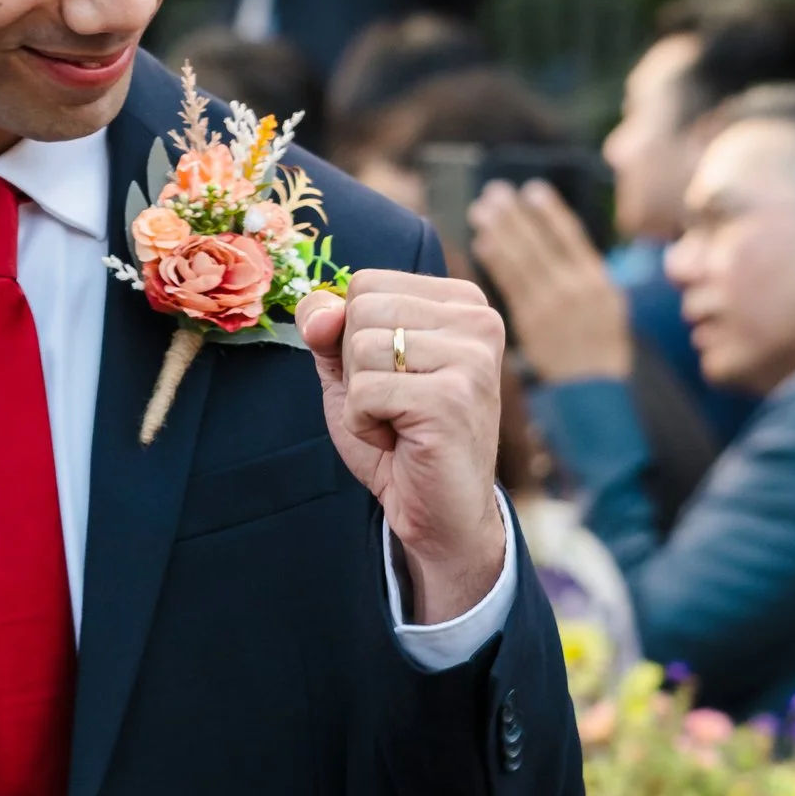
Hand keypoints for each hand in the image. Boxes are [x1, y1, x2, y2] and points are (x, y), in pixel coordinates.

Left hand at [296, 269, 508, 623]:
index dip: (351, 336)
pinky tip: (397, 440)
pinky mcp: (452, 398)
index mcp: (461, 302)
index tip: (390, 376)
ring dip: (358, 398)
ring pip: (360, 348)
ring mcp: (471, 357)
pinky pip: (364, 392)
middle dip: (354, 367)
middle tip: (392, 404)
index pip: (365, 283)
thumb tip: (317, 310)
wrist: (439, 512)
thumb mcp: (352, 372)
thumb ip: (329, 331)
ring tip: (396, 422)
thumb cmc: (398, 438)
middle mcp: (478, 318)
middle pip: (361, 309)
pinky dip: (363, 424)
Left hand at [468, 179, 633, 387]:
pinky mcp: (532, 321)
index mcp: (598, 280)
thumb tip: (554, 246)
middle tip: (496, 192)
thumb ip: (580, 277)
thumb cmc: (596, 350)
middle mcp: (577, 287)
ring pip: (524, 258)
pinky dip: (496, 260)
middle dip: (517, 215)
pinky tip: (482, 242)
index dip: (549, 211)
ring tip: (482, 210)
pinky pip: (511, 283)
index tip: (532, 190)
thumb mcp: (603, 307)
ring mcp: (554, 304)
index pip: (570, 236)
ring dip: (501, 231)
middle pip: (541, 241)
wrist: (594, 391)